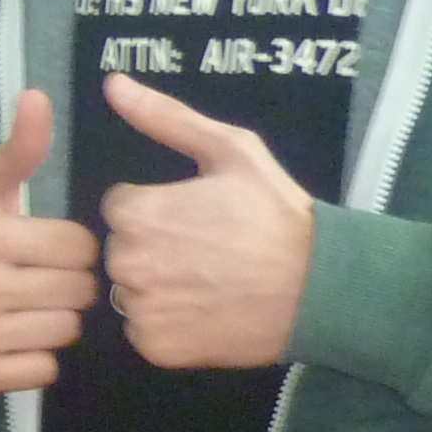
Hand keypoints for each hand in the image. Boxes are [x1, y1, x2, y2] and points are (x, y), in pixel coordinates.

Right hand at [0, 89, 100, 392]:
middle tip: (40, 280)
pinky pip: (45, 369)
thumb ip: (20, 147)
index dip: (71, 248)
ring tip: (29, 308)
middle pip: (79, 291)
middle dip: (68, 285)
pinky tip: (14, 338)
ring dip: (56, 321)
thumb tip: (38, 95)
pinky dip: (36, 358)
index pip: (80, 248)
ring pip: (67, 331)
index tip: (47, 249)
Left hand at [96, 75, 316, 367]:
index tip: (195, 216)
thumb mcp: (230, 150)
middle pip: (120, 249)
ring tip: (207, 280)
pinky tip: (204, 310)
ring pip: (129, 290)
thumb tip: (112, 83)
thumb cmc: (276, 214)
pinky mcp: (155, 347)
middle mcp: (128, 263)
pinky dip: (166, 323)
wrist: (320, 287)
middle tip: (204, 248)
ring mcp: (140, 309)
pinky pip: (143, 330)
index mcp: (137, 213)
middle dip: (152, 245)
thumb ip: (164, 118)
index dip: (157, 208)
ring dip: (156, 285)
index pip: (120, 207)